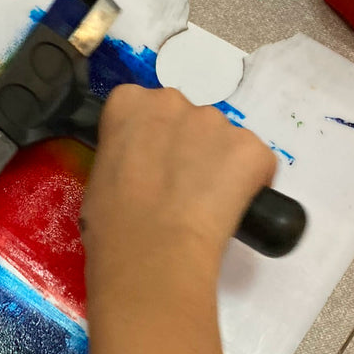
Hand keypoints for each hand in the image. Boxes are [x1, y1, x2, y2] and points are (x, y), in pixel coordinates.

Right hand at [80, 85, 275, 289]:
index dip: (146, 140)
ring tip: (202, 205)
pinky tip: (229, 211)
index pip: (139, 107)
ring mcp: (218, 122)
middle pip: (184, 119)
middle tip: (174, 188)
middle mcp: (174, 100)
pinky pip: (254, 162)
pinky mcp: (253, 149)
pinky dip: (248, 183)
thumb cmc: (110, 224)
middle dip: (184, 147)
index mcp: (128, 103)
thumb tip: (140, 173)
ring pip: (221, 140)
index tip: (145, 166)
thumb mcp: (99, 179)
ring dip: (216, 164)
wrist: (152, 253)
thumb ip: (123, 158)